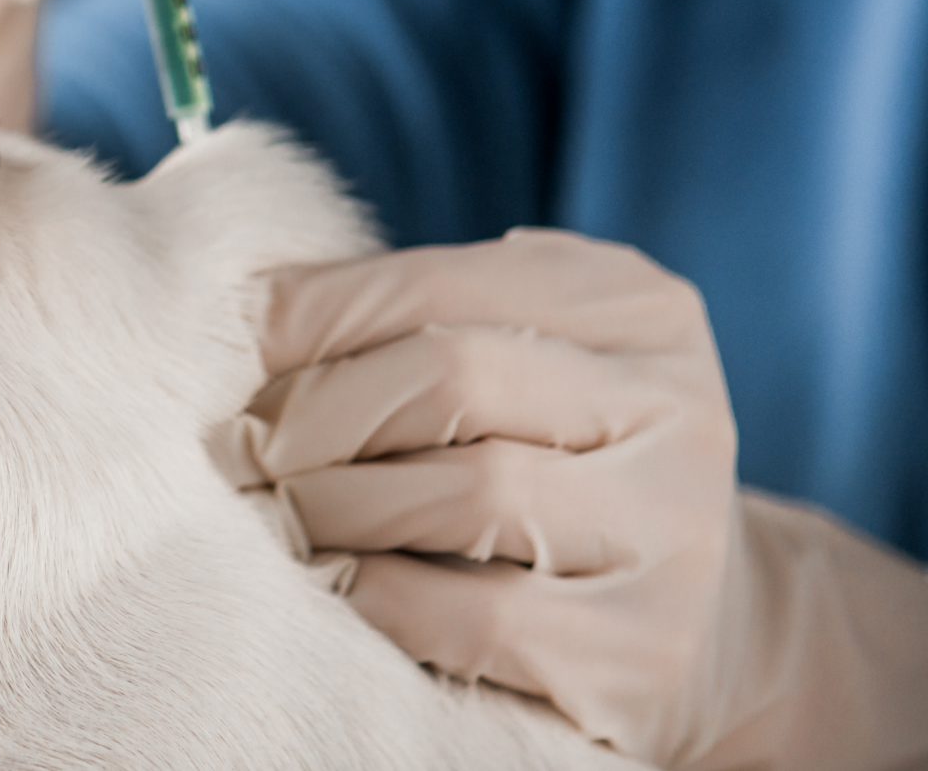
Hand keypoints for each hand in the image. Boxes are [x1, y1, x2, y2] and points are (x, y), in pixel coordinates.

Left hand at [219, 229, 927, 768]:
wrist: (702, 624)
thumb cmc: (555, 464)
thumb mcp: (516, 360)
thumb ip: (414, 320)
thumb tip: (250, 316)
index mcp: (634, 307)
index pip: (431, 282)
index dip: (306, 317)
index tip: (230, 356)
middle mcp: (677, 408)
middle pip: (447, 375)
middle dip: (312, 413)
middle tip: (235, 449)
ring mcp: (675, 530)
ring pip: (464, 491)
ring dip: (332, 505)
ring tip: (277, 514)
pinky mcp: (645, 649)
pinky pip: (475, 614)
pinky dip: (375, 594)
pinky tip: (331, 583)